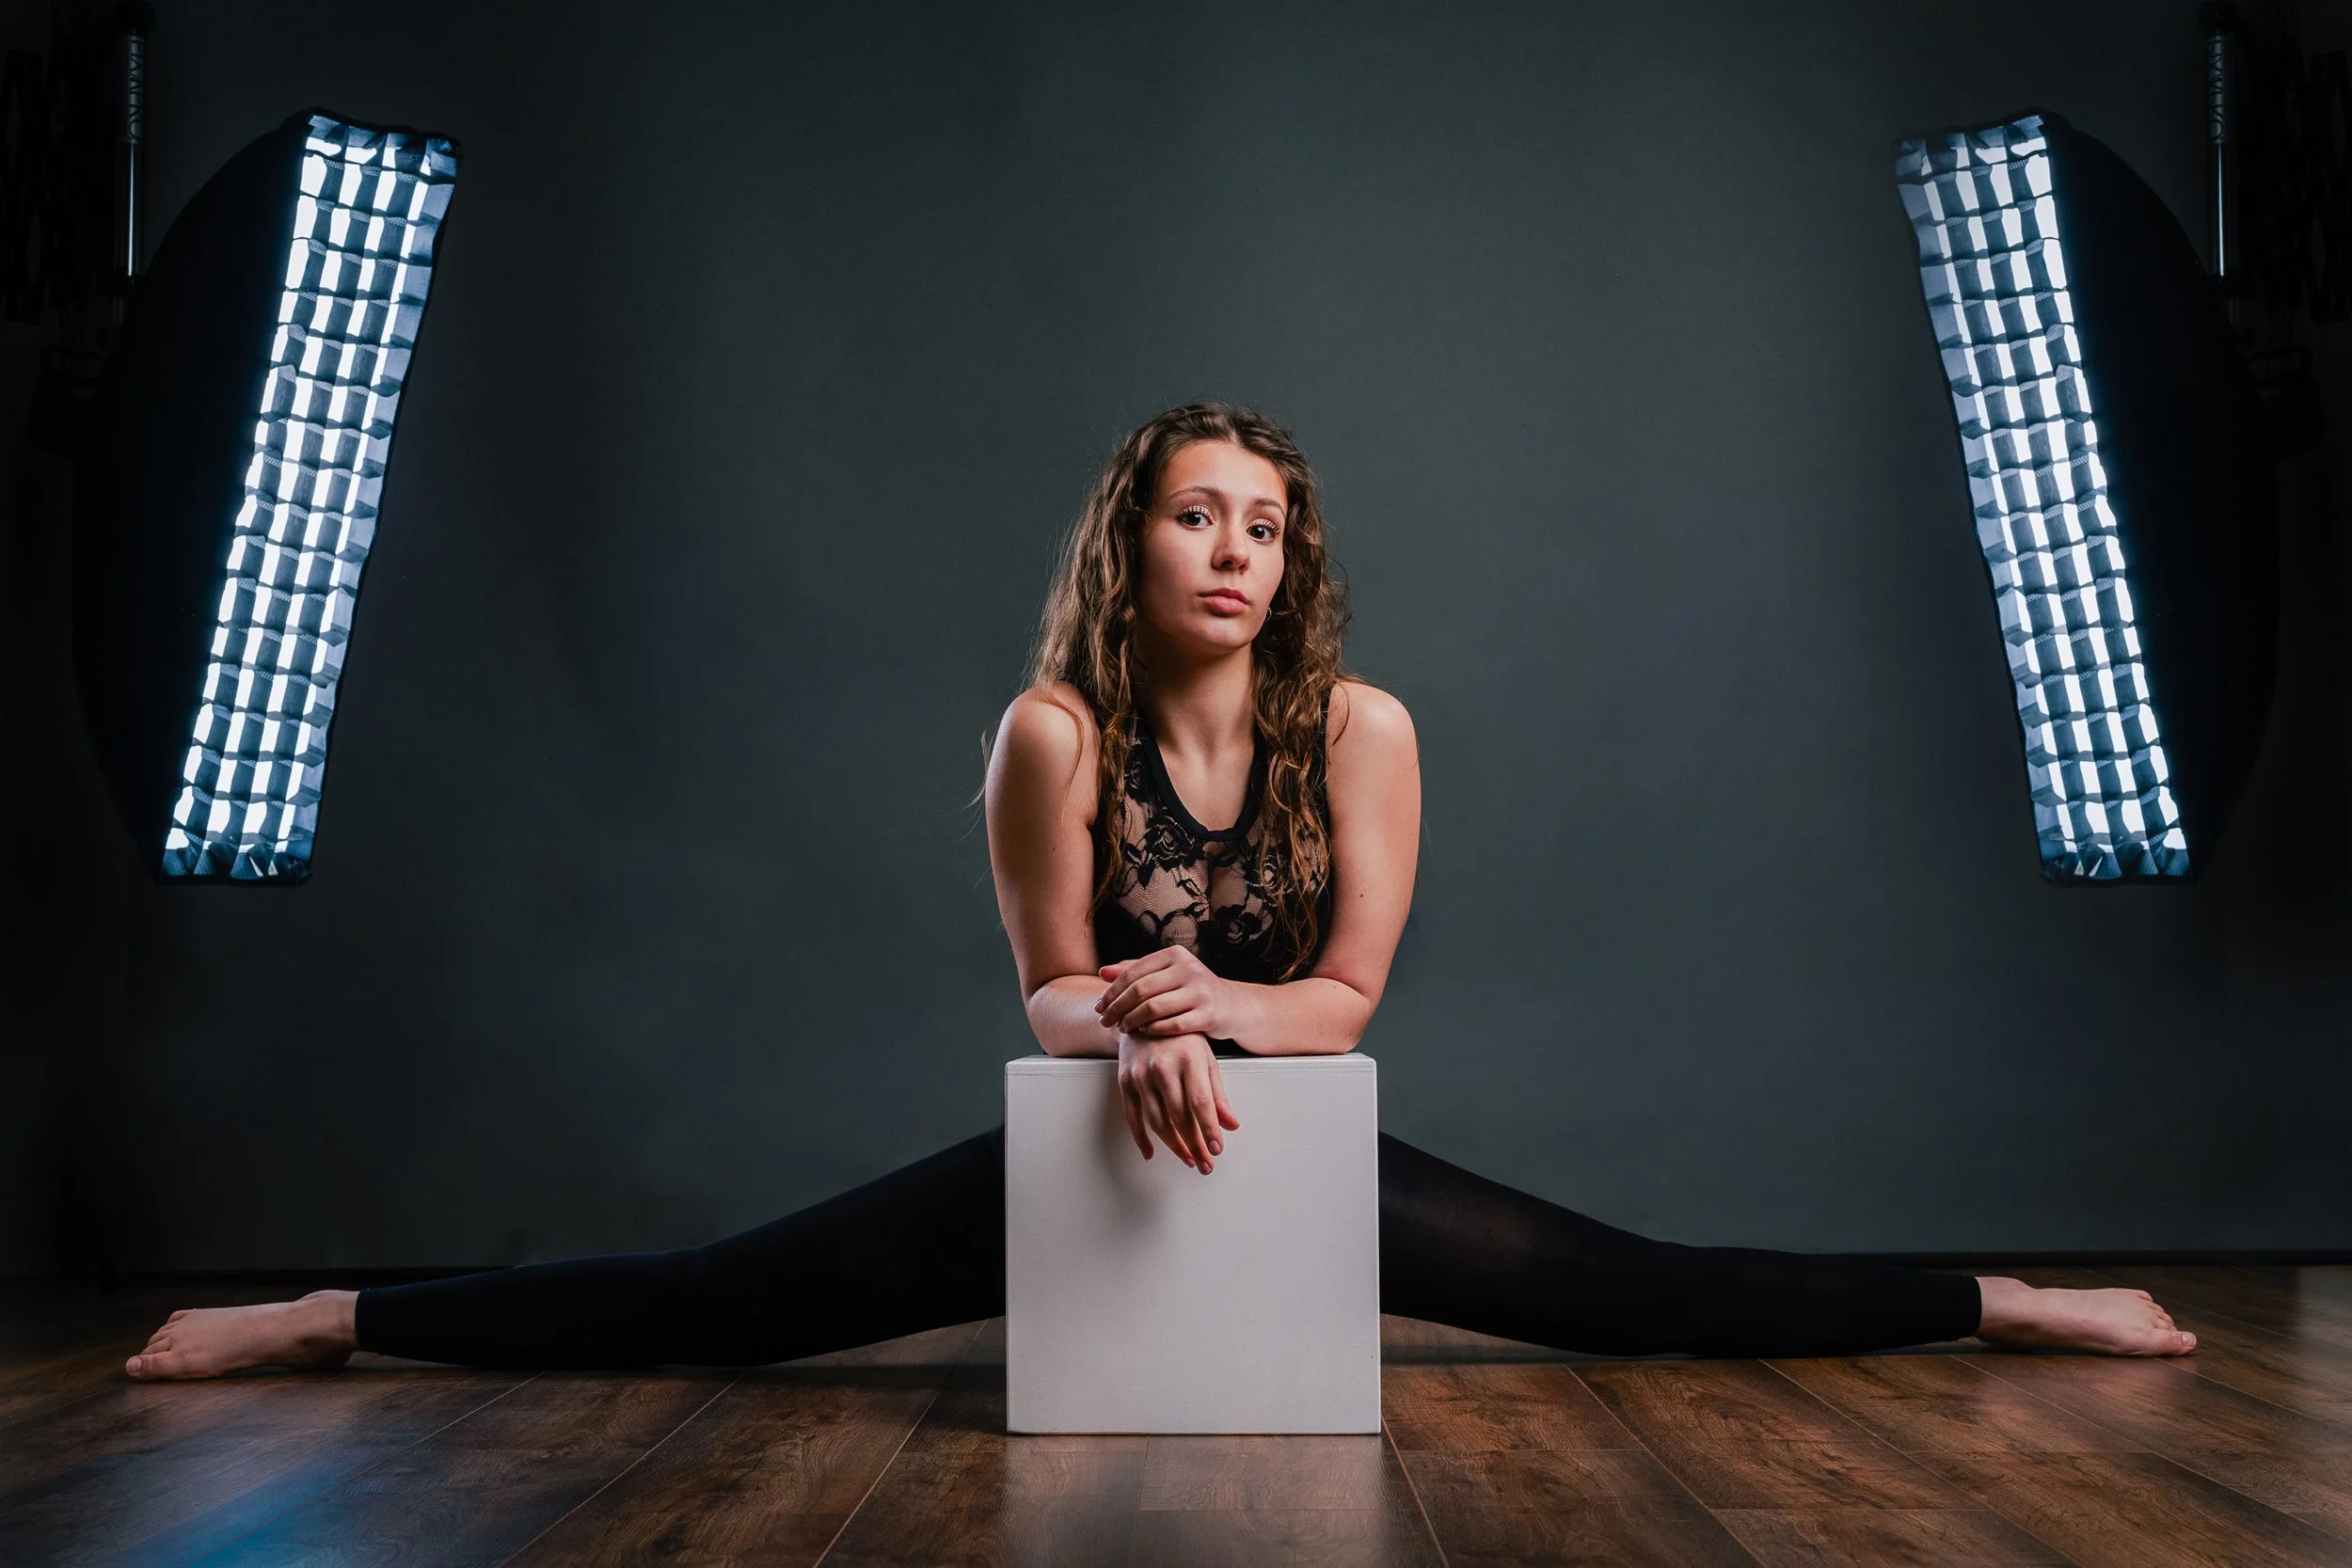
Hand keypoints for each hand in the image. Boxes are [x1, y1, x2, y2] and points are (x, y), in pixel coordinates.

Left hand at [1096, 947, 1242, 1039]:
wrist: (1232, 1006)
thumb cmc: (1192, 991)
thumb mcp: (1166, 975)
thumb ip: (1136, 972)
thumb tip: (1103, 972)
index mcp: (1175, 955)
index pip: (1133, 972)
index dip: (1112, 991)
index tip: (1099, 1007)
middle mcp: (1189, 969)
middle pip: (1140, 990)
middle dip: (1117, 1008)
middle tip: (1105, 1021)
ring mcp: (1201, 992)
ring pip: (1153, 1008)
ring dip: (1132, 1021)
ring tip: (1123, 1028)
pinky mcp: (1209, 1015)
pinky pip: (1171, 1026)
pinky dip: (1153, 1031)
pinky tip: (1144, 1032)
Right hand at [1115, 1030, 1239, 1173]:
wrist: (1143, 1013)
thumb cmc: (1180, 1036)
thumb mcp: (1206, 1057)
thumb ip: (1217, 1093)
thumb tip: (1231, 1124)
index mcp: (1189, 1059)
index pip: (1201, 1103)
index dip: (1209, 1130)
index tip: (1216, 1149)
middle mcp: (1163, 1067)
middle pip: (1179, 1117)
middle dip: (1194, 1145)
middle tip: (1204, 1164)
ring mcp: (1141, 1075)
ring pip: (1157, 1121)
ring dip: (1173, 1146)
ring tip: (1188, 1159)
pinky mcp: (1125, 1081)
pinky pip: (1132, 1116)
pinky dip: (1140, 1138)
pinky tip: (1151, 1152)